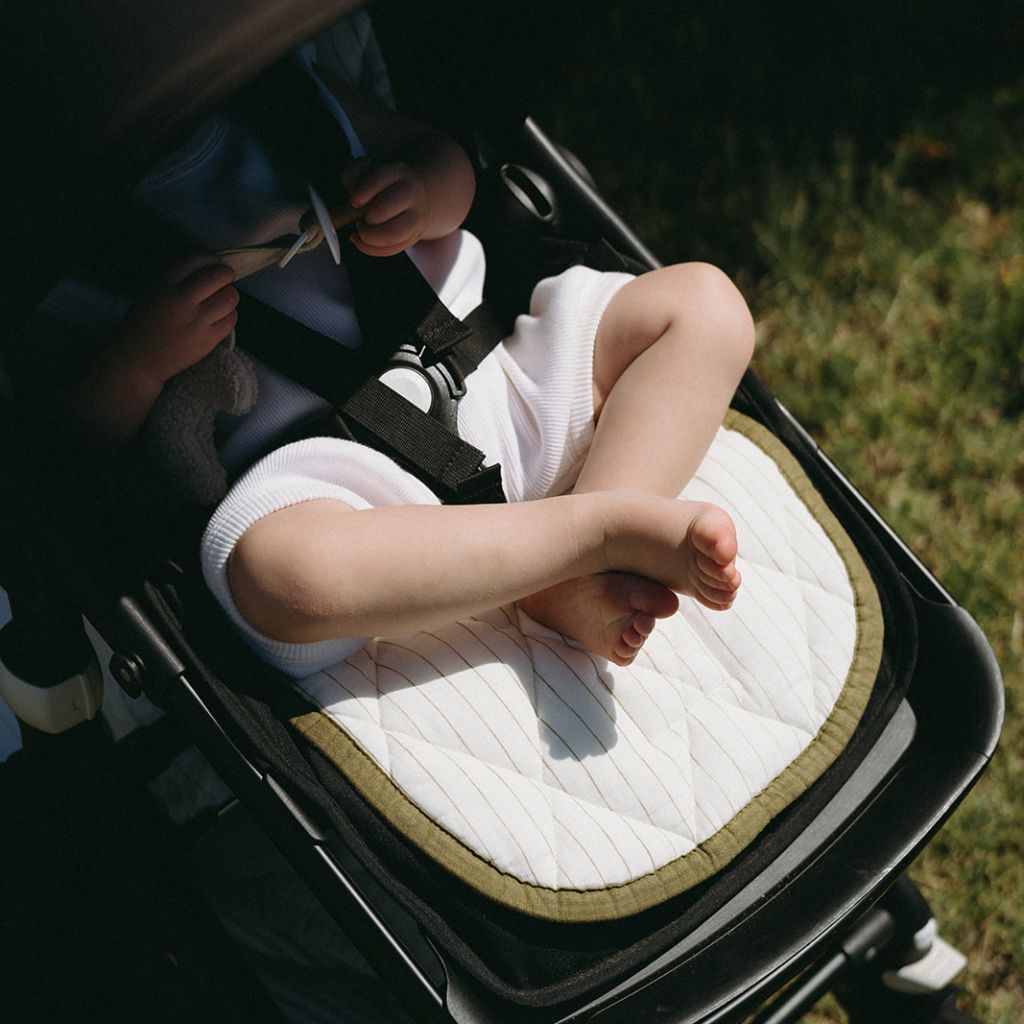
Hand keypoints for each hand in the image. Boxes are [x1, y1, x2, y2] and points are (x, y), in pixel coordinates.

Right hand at [113, 254, 238, 385]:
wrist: (137, 361)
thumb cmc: (143, 325)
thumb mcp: (152, 293)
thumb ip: (176, 280)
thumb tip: (209, 269)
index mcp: (164, 286)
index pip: (196, 260)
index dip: (210, 258)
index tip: (215, 262)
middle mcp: (181, 302)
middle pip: (218, 276)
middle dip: (226, 274)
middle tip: (226, 278)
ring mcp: (196, 323)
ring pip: (230, 298)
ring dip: (230, 295)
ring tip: (222, 299)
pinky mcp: (207, 341)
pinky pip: (231, 320)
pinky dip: (230, 315)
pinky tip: (221, 316)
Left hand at [341, 156, 431, 257]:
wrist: (417, 194)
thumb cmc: (385, 183)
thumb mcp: (368, 169)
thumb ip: (354, 175)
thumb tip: (352, 199)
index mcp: (397, 172)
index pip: (379, 178)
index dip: (361, 192)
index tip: (354, 201)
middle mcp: (410, 193)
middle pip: (385, 206)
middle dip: (366, 216)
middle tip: (359, 220)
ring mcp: (416, 216)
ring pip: (393, 233)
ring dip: (371, 237)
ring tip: (363, 232)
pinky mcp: (414, 236)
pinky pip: (393, 249)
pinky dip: (373, 249)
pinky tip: (364, 242)